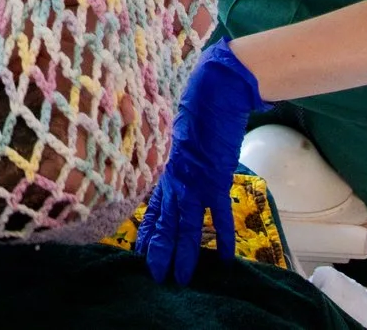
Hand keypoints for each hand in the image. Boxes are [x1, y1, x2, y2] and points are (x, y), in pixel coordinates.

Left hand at [139, 38, 263, 284]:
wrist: (214, 89)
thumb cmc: (198, 105)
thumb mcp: (184, 133)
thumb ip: (182, 151)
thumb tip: (184, 156)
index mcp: (169, 168)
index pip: (155, 206)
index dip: (148, 229)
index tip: (140, 250)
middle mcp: (177, 178)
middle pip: (165, 221)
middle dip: (160, 249)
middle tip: (155, 275)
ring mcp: (195, 181)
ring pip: (186, 224)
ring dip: (184, 252)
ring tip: (180, 277)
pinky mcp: (216, 178)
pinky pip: (219, 214)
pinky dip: (224, 236)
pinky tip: (226, 258)